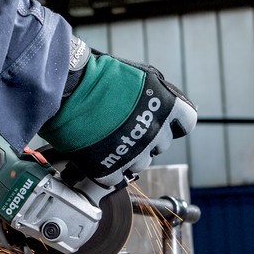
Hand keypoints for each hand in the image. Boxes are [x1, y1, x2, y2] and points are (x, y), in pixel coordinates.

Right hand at [39, 46, 196, 187]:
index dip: (171, 123)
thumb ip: (158, 95)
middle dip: (145, 138)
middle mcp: (155, 133)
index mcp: (167, 109)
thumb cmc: (100, 76)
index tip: (158, 121)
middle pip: (159, 145)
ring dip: (126, 155)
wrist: (68, 88)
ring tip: (107, 140)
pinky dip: (107, 169)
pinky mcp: (110, 170)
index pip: (185, 124)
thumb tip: (167, 103)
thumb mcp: (142, 76)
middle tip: (123, 126)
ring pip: (139, 164)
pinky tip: (97, 155)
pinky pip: (116, 178)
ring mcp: (134, 154)